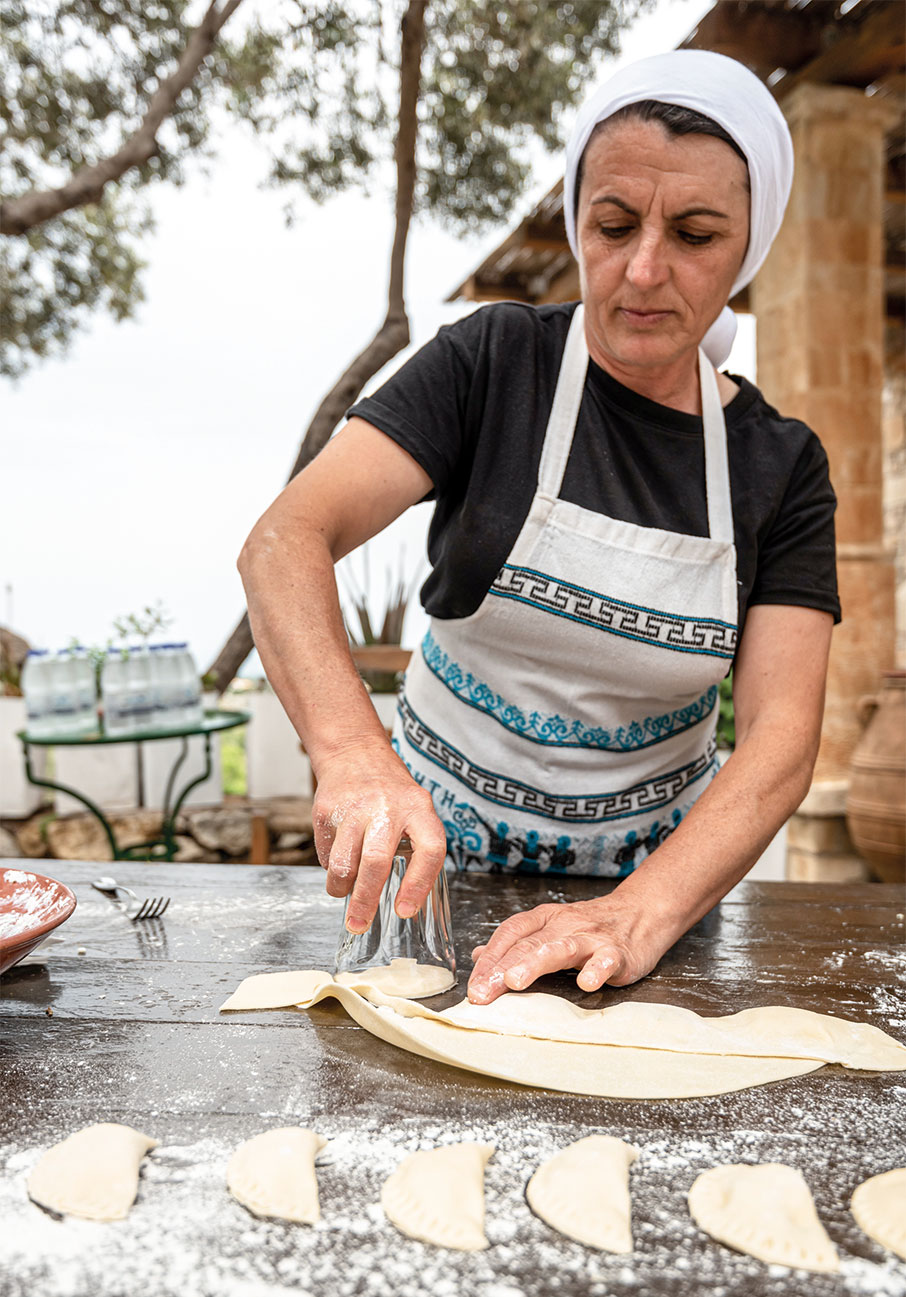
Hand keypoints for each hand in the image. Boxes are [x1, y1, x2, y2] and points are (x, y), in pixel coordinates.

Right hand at [312, 740, 446, 933]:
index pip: (429, 850)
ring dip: (341, 888)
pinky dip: (331, 866)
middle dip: (365, 901)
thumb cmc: (392, 793)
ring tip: (344, 893)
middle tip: (359, 924)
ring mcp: (354, 808)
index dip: (419, 885)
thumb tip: (405, 902)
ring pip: (343, 863)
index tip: (405, 910)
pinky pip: (326, 854)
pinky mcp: (326, 810)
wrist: (355, 753)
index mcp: (419, 809)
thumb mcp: (416, 810)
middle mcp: (387, 807)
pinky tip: (339, 857)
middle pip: (375, 862)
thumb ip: (415, 848)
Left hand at [467, 895, 664, 1003]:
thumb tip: (478, 957)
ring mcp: (590, 938)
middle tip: (482, 992)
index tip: (473, 987)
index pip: (509, 935)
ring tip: (514, 981)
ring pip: (560, 948)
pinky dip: (596, 970)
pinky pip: (606, 960)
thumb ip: (515, 943)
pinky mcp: (618, 952)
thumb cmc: (590, 927)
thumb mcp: (549, 929)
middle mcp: (563, 925)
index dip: (489, 959)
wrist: (639, 912)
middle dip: (501, 968)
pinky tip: (586, 983)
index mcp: (544, 919)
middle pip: (527, 943)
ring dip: (534, 963)